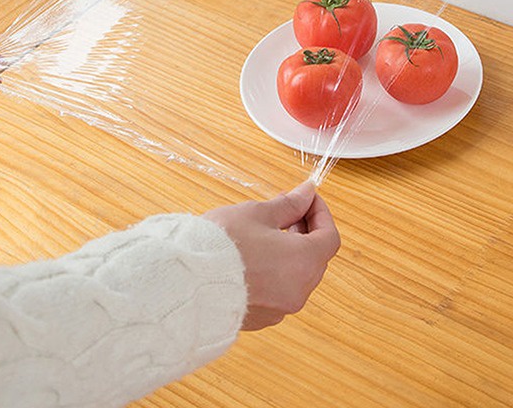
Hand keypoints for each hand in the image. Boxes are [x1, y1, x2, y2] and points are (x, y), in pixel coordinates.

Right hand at [204, 180, 339, 330]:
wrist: (183, 284)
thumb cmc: (220, 247)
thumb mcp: (257, 213)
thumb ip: (288, 204)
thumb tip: (306, 193)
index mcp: (303, 262)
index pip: (329, 236)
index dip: (320, 213)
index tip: (307, 199)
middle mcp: (297, 290)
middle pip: (316, 257)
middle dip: (305, 231)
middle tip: (287, 211)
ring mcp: (279, 309)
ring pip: (297, 276)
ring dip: (291, 252)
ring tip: (266, 232)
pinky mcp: (261, 319)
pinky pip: (279, 291)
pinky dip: (275, 272)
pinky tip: (254, 257)